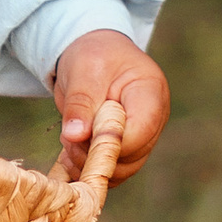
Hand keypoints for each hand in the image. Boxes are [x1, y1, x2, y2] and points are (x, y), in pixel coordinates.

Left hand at [52, 30, 168, 180]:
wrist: (93, 52)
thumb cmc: (93, 54)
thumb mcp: (82, 70)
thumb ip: (80, 103)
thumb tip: (75, 136)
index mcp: (150, 92)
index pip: (140, 131)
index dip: (110, 142)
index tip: (77, 137)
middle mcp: (154, 118)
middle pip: (133, 156)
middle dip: (96, 155)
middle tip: (67, 141)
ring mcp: (142, 135)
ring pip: (123, 168)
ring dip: (91, 165)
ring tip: (67, 145)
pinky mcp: (127, 146)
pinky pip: (113, 167)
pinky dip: (89, 167)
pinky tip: (70, 154)